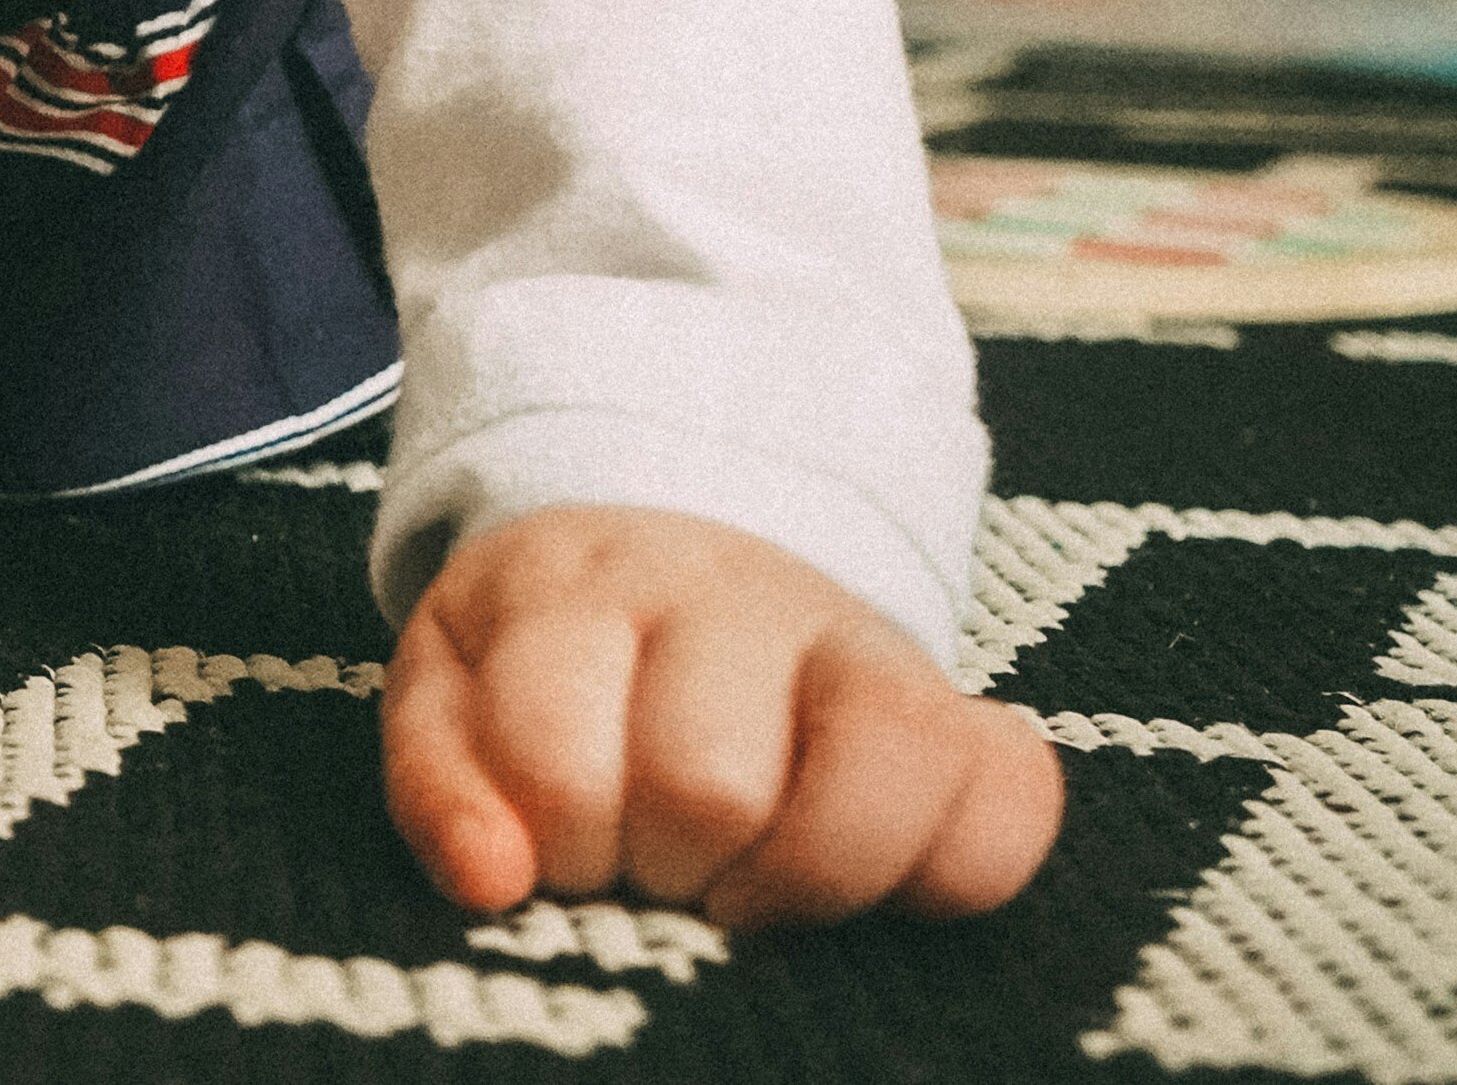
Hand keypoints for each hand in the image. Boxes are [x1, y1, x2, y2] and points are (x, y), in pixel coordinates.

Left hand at [382, 505, 1062, 928]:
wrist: (668, 561)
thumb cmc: (547, 665)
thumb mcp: (450, 697)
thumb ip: (441, 786)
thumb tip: (491, 882)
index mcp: (579, 591)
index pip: (560, 767)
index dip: (560, 848)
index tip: (567, 854)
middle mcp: (729, 597)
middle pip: (712, 784)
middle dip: (668, 869)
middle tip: (656, 868)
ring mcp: (860, 644)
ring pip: (888, 764)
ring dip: (805, 877)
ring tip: (750, 895)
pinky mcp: (966, 707)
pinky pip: (1015, 795)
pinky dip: (955, 872)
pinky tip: (875, 893)